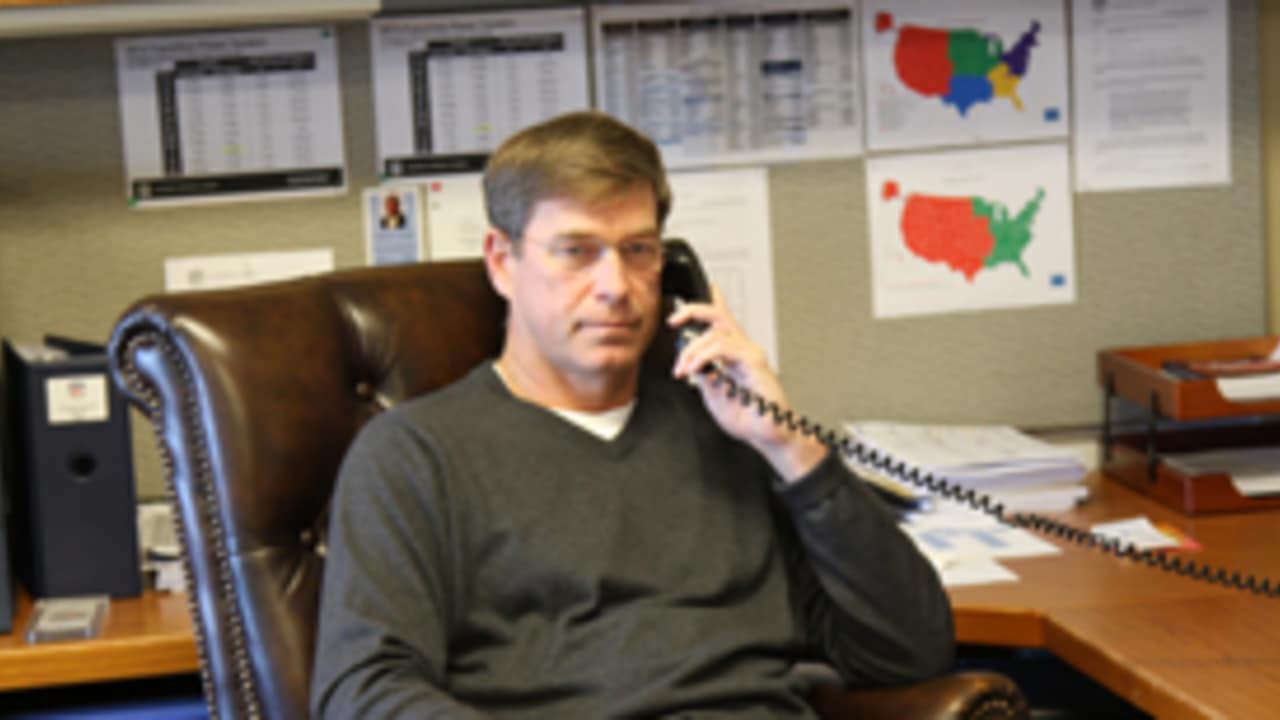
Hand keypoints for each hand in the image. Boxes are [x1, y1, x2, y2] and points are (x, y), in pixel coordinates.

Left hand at [668, 285, 826, 482]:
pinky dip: (704, 356)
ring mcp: (750, 353)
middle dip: (693, 311)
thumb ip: (703, 377)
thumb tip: (691, 363)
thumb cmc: (748, 418)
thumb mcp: (713, 396)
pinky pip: (723, 347)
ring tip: (683, 369)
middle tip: (673, 320)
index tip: (691, 298)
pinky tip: (696, 368)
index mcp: (734, 355)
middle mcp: (743, 350)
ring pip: (715, 333)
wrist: (768, 435)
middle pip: (719, 315)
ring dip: (692, 350)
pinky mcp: (755, 361)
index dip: (712, 302)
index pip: (723, 322)